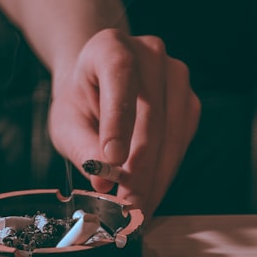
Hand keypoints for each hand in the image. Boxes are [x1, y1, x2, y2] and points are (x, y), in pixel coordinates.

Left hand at [48, 28, 200, 215]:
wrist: (98, 83)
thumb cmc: (80, 100)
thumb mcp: (66, 122)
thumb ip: (81, 147)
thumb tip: (103, 180)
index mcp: (110, 46)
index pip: (119, 75)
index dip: (118, 119)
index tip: (112, 161)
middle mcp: (149, 53)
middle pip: (151, 114)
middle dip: (140, 168)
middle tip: (128, 206)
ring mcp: (176, 76)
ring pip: (171, 133)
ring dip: (156, 177)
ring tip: (139, 209)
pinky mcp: (189, 102)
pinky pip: (182, 142)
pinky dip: (166, 172)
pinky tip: (151, 193)